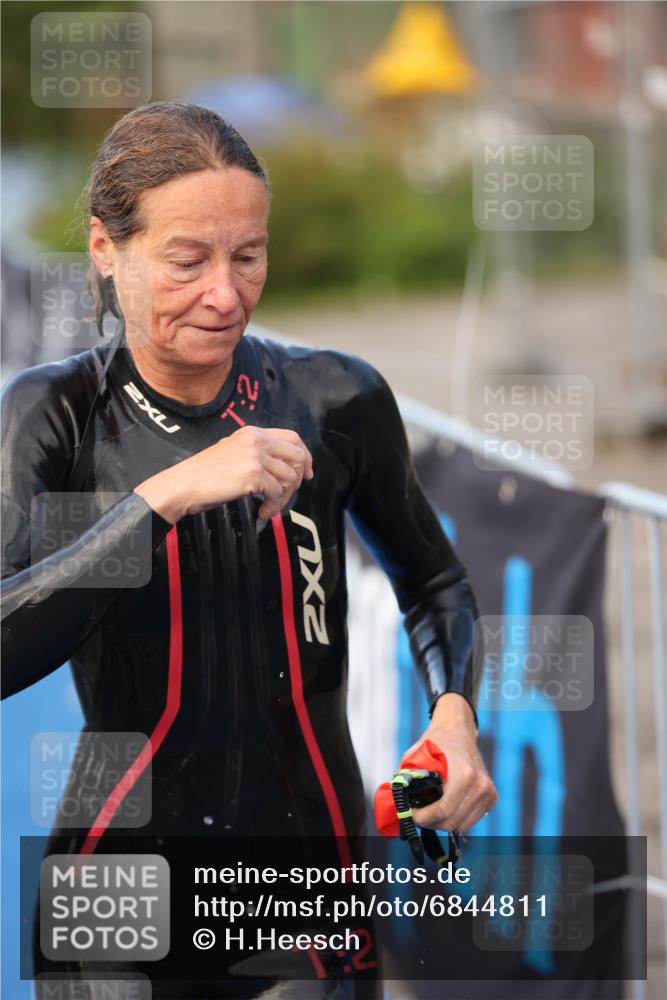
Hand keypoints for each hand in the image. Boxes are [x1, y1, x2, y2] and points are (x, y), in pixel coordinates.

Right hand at [134, 426, 313, 522]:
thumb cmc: (203, 475)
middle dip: (297, 479)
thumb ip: (257, 453)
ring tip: (268, 505)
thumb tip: (282, 468)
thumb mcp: (232, 452)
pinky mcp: (253, 474)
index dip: (304, 456)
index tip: (306, 472)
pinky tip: (261, 510)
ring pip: (290, 477)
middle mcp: (256, 440)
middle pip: (297, 455)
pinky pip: (277, 492)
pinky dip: (272, 505)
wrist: (183, 484)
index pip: (293, 437)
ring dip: (283, 497)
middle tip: (286, 493)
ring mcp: (255, 456)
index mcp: (252, 432)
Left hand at [402, 694, 496, 833]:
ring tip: (430, 812)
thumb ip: (406, 780)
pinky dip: (455, 819)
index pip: (443, 810)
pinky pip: (470, 821)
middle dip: (431, 822)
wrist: (458, 731)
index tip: (411, 815)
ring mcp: (488, 792)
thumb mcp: (415, 757)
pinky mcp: (491, 798)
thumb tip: (396, 805)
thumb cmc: (436, 743)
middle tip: (418, 815)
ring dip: (443, 823)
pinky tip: (444, 809)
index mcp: (464, 774)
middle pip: (451, 822)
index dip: (423, 818)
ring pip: (461, 826)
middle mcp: (480, 785)